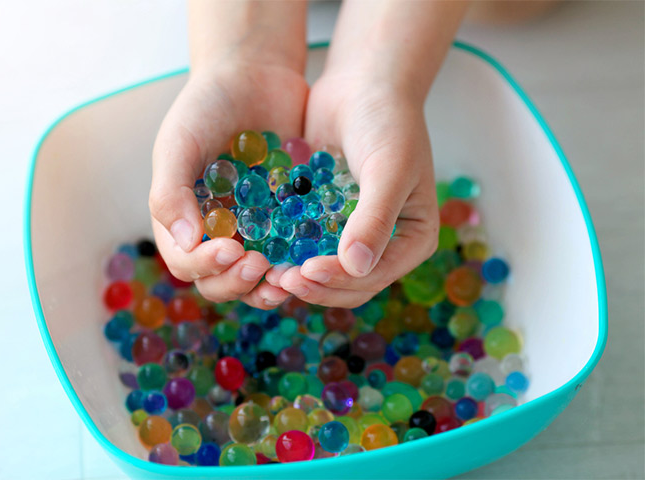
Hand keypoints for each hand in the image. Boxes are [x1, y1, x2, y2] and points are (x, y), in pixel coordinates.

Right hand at [149, 58, 307, 308]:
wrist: (254, 73)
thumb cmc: (206, 105)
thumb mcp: (179, 143)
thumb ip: (170, 193)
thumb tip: (186, 243)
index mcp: (182, 220)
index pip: (186, 262)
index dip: (206, 265)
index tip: (231, 249)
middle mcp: (215, 232)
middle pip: (220, 280)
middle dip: (237, 282)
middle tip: (259, 266)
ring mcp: (251, 229)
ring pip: (255, 277)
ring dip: (266, 285)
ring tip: (284, 276)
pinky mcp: (284, 220)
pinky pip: (289, 252)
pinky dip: (296, 262)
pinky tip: (310, 258)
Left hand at [267, 66, 439, 306]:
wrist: (364, 84)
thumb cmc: (388, 122)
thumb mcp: (389, 169)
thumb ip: (375, 219)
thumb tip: (356, 267)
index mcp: (413, 239)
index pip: (375, 276)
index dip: (340, 281)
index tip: (306, 272)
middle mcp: (385, 243)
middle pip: (349, 282)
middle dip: (316, 285)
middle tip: (278, 281)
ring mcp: (353, 233)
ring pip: (325, 270)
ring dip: (298, 275)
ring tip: (267, 272)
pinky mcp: (326, 219)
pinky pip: (306, 245)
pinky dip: (287, 251)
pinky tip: (261, 250)